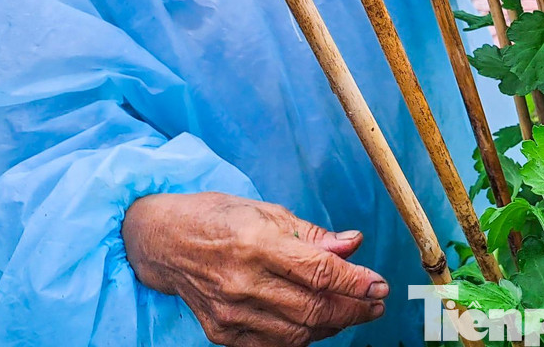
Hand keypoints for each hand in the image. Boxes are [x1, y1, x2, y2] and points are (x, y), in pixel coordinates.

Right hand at [122, 192, 386, 346]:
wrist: (163, 242)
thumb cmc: (218, 218)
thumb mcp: (266, 210)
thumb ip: (313, 234)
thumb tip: (354, 243)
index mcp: (256, 243)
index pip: (318, 271)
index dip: (355, 282)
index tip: (381, 285)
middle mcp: (242, 282)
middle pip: (313, 307)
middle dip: (354, 309)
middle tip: (376, 303)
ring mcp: (230, 312)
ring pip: (297, 332)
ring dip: (333, 325)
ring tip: (352, 311)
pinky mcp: (221, 333)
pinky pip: (273, 345)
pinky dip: (302, 338)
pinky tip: (318, 324)